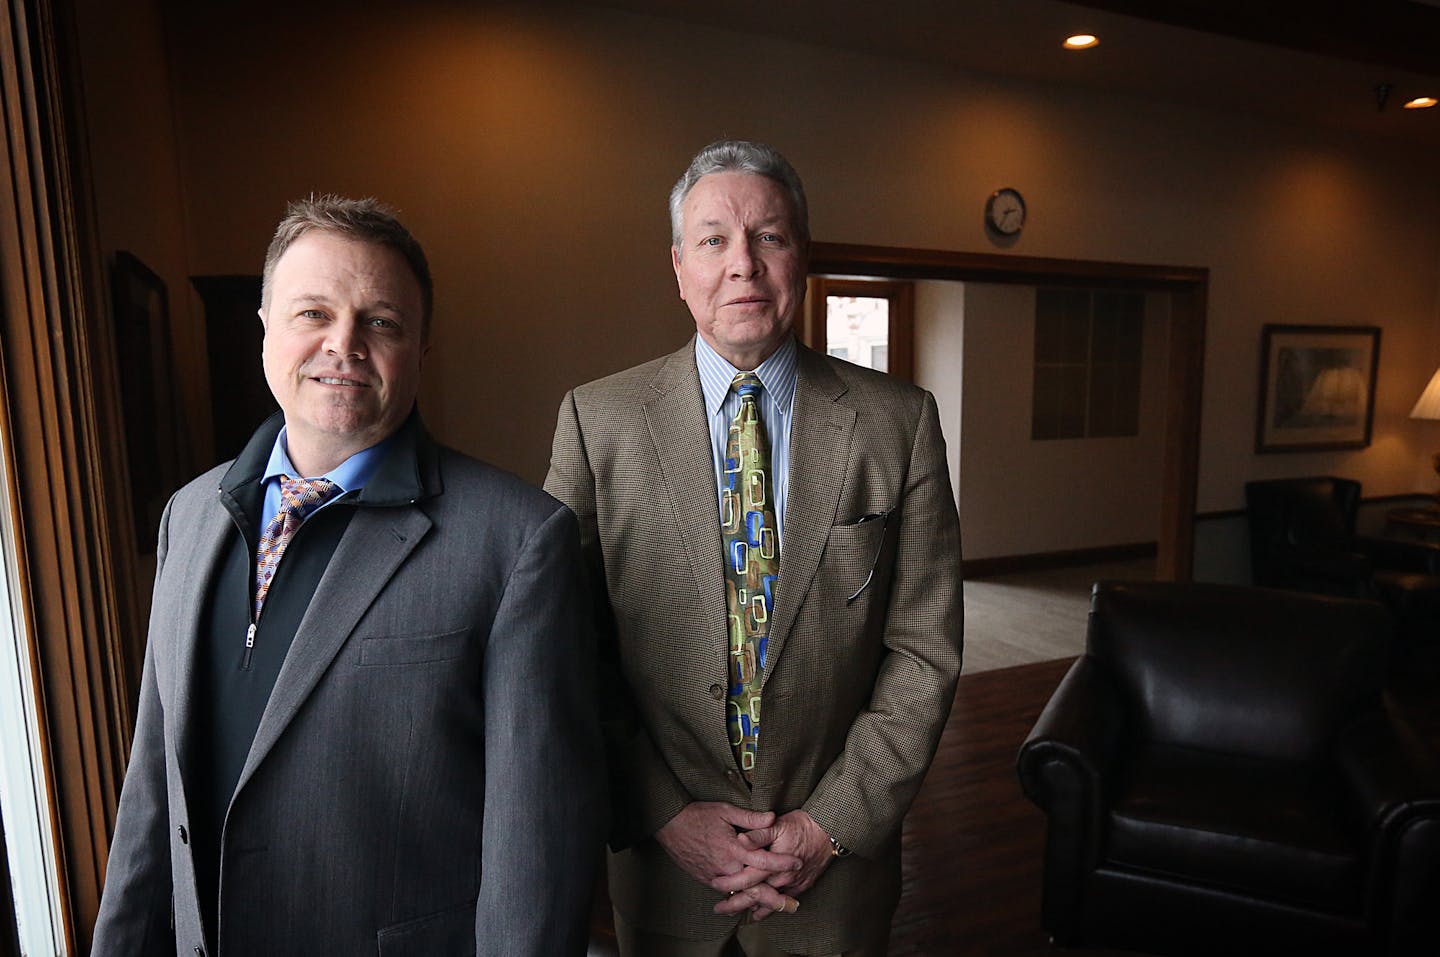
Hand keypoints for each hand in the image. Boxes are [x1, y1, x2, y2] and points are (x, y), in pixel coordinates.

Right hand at [656, 802, 800, 893]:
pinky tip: (750, 902)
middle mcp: (725, 866)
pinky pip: (726, 892)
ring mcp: (715, 875)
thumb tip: (773, 817)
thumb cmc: (698, 815)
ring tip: (776, 906)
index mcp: (733, 848)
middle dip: (775, 897)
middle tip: (793, 904)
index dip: (782, 862)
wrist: (670, 825)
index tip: (797, 863)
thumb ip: (751, 818)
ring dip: (759, 900)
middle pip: (754, 886)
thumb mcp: (726, 811)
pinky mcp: (706, 879)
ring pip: (740, 893)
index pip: (763, 859)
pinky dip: (739, 898)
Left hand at [720, 809, 835, 919]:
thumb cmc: (802, 825)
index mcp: (774, 864)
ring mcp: (794, 884)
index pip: (748, 878)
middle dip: (736, 904)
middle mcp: (783, 878)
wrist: (829, 830)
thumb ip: (757, 834)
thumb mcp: (776, 825)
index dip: (730, 882)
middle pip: (756, 896)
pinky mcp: (802, 885)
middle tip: (719, 908)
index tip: (715, 884)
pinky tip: (760, 912)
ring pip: (769, 901)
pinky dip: (770, 907)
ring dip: (751, 906)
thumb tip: (740, 839)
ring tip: (734, 911)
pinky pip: (783, 901)